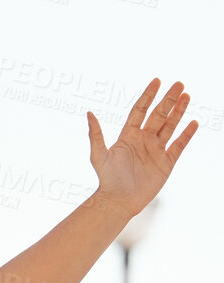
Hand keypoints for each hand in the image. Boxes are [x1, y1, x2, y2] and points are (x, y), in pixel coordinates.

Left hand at [87, 78, 198, 219]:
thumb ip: (96, 134)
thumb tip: (89, 113)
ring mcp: (156, 151)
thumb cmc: (107, 179)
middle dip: (168, 100)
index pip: (140, 110)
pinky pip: (179, 145)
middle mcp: (143, 140)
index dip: (148, 96)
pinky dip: (186, 134)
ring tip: (186, 96)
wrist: (119, 201)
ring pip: (170, 126)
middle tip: (179, 84)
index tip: (157, 81)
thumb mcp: (98, 155)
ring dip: (178, 112)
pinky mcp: (166, 163)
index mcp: (128, 136)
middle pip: (158, 115)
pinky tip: (193, 123)